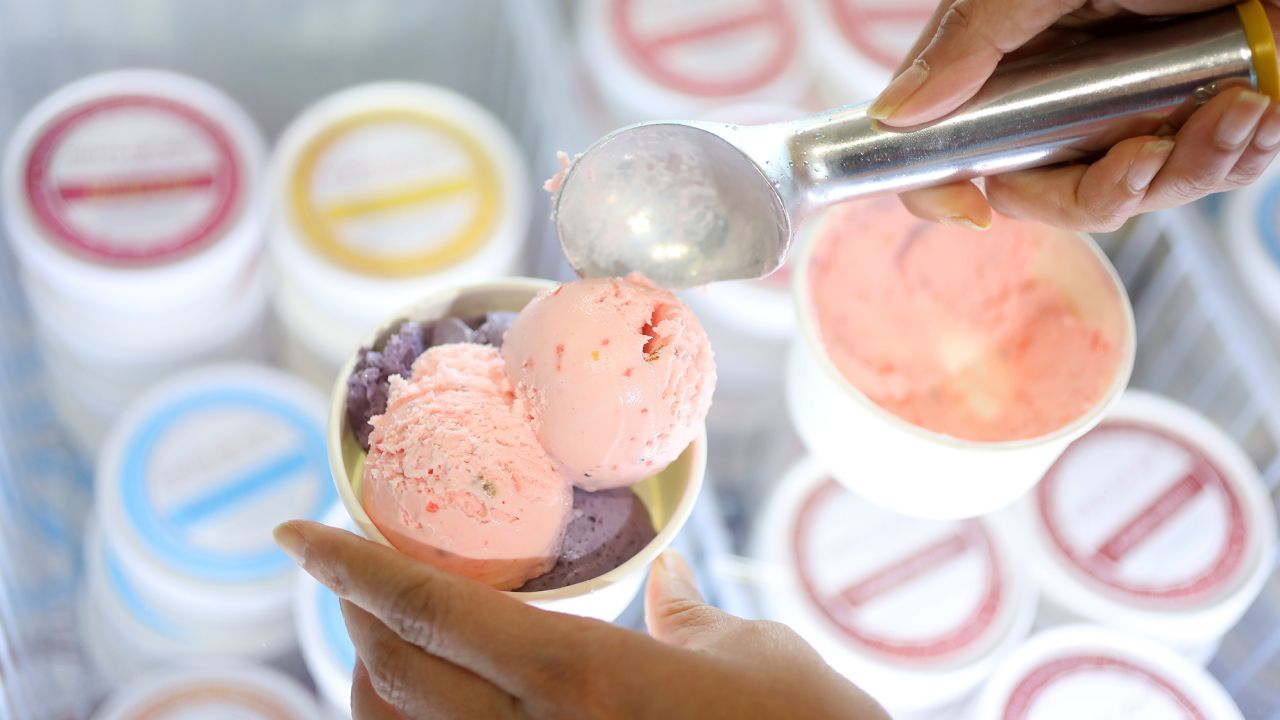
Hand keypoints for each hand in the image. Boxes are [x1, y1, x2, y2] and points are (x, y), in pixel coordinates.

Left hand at [273, 520, 888, 719]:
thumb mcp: (749, 654)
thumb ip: (687, 613)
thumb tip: (661, 579)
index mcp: (578, 676)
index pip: (428, 609)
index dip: (348, 567)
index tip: (295, 534)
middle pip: (391, 675)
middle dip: (354, 617)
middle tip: (351, 573)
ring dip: (376, 681)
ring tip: (389, 638)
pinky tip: (446, 698)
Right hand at [870, 0, 1279, 231]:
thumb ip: (970, 39)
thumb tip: (896, 112)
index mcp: (1021, 58)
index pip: (955, 142)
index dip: (945, 185)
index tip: (967, 206)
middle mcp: (1073, 92)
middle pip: (1042, 194)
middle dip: (1095, 193)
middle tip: (1138, 152)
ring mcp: (1141, 110)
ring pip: (1129, 197)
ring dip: (1186, 168)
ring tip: (1237, 104)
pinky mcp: (1212, 122)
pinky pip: (1209, 177)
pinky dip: (1238, 154)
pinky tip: (1259, 108)